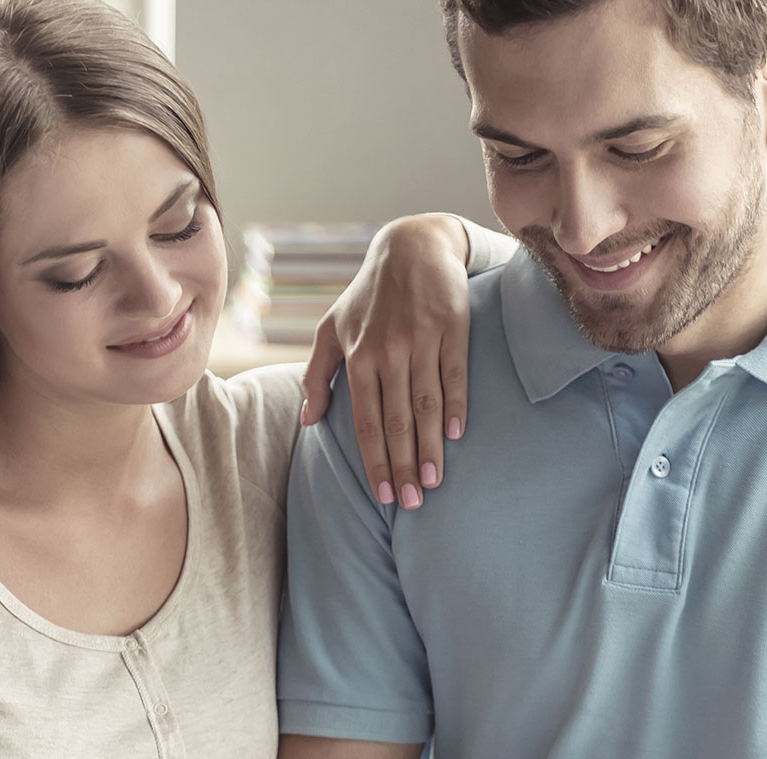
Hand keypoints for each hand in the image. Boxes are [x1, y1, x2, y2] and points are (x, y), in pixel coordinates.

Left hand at [300, 213, 474, 512]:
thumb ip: (316, 375)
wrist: (413, 246)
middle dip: (403, 465)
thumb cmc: (367, 295)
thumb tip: (309, 421)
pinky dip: (457, 406)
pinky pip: (455, 376)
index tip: (384, 496)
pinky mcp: (454, 329)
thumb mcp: (331, 329)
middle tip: (412, 503)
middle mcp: (389, 352)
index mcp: (358, 357)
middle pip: (397, 421)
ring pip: (427, 405)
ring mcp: (423, 341)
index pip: (367, 422)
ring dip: (431, 447)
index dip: (375, 461)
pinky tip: (458, 436)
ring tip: (434, 481)